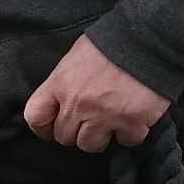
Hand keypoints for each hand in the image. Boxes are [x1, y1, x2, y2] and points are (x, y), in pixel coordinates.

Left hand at [23, 35, 170, 152]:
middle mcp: (77, 103)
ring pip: (90, 145)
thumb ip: (64, 82)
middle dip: (76, 131)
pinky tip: (134, 118)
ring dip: (101, 136)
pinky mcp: (131, 122)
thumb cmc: (111, 43)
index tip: (52, 127)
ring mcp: (104, 115)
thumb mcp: (75, 57)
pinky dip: (130, 133)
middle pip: (64, 137)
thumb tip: (61, 101)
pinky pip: (125, 141)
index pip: (35, 117)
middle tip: (90, 120)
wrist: (148, 38)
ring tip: (111, 121)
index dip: (42, 127)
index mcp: (60, 84)